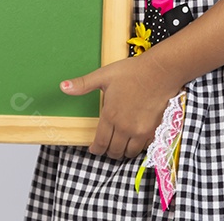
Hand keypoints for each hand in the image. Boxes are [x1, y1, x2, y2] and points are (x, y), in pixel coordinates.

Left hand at [60, 54, 180, 159]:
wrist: (161, 72)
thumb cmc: (133, 72)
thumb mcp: (104, 75)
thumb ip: (83, 84)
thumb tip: (62, 87)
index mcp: (110, 116)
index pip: (99, 143)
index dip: (95, 149)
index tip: (94, 149)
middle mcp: (124, 127)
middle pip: (114, 151)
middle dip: (108, 151)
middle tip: (107, 145)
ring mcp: (140, 131)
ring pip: (129, 153)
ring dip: (123, 151)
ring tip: (121, 144)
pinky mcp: (154, 130)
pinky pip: (144, 147)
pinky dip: (138, 146)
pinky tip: (136, 138)